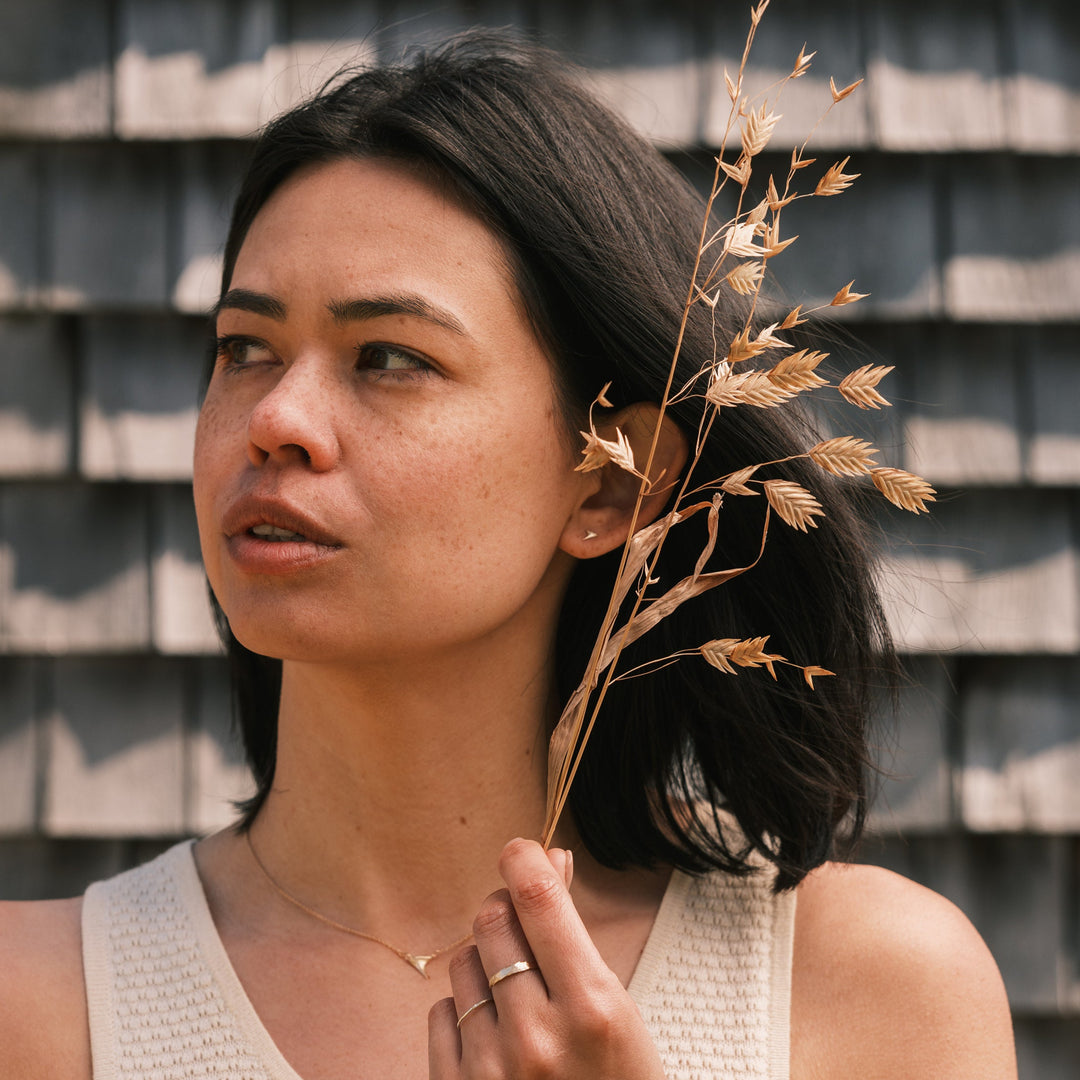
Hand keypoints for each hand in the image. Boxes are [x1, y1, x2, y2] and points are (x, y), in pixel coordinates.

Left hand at [428, 837, 665, 1078]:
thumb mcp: (613, 1006)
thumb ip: (572, 933)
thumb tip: (547, 858)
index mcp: (592, 1009)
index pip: (540, 903)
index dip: (524, 860)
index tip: (520, 851)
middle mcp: (538, 1037)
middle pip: (491, 921)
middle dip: (504, 911)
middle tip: (521, 927)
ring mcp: (492, 1070)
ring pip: (462, 962)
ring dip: (483, 965)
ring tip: (515, 998)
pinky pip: (438, 1012)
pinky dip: (461, 1012)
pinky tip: (494, 1035)